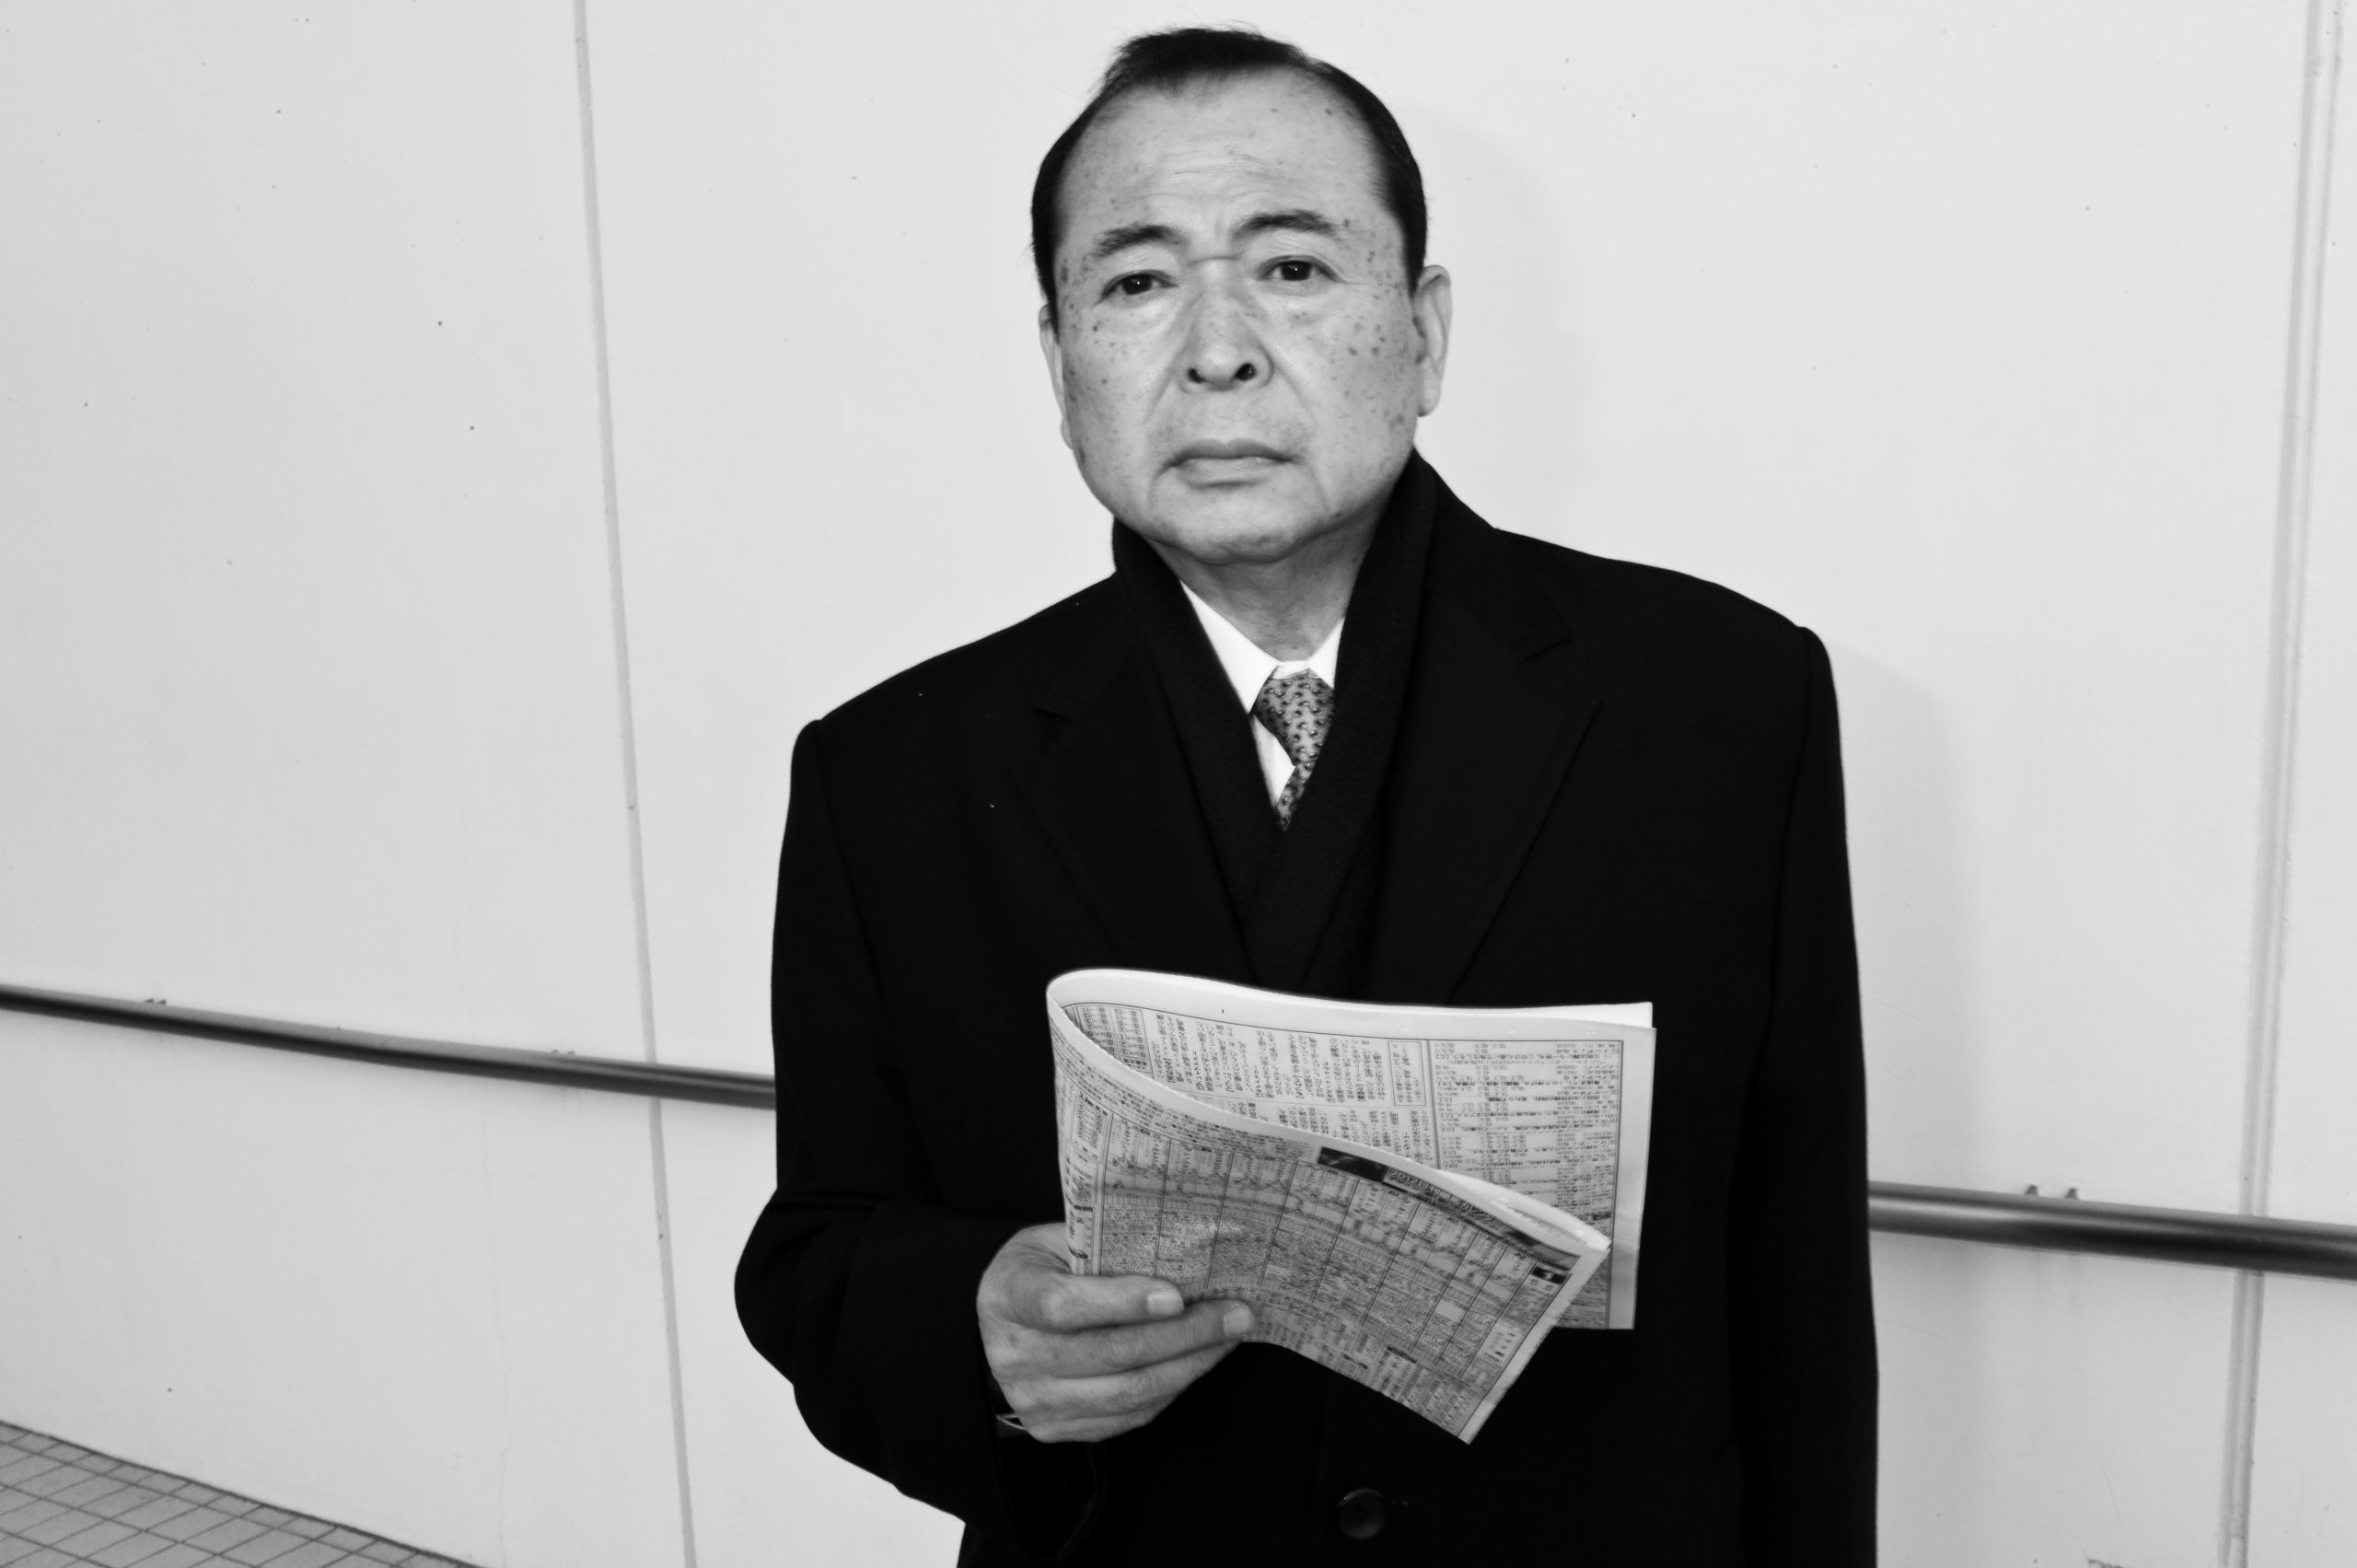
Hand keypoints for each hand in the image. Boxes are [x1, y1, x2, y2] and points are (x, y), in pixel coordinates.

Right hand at [978, 1222, 1252, 1442]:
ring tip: (1229, 1336)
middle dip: (1185, 1334)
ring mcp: (1035, 1400)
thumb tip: (1183, 1249)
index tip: (1176, 1295)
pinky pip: (1130, 1416)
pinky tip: (1200, 1360)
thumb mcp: (1055, 1241)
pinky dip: (1173, 1387)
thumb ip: (1102, 1246)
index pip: (1063, 1306)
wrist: (998, 1323)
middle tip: (1235, 1312)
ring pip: (1129, 1392)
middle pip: (1110, 1353)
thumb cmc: (1040, 1270)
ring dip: (1191, 1364)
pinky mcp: (1057, 1428)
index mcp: (1008, 1295)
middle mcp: (1014, 1355)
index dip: (1122, 1302)